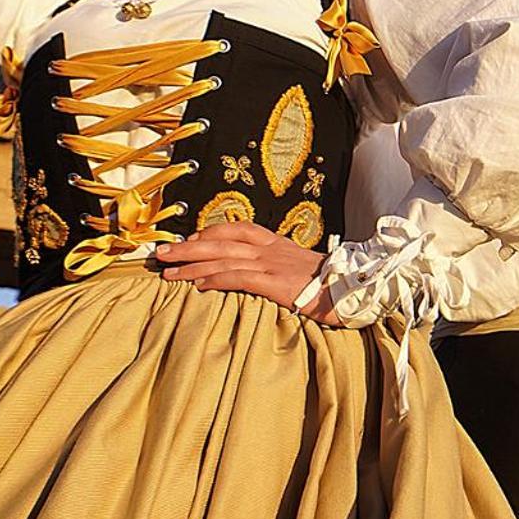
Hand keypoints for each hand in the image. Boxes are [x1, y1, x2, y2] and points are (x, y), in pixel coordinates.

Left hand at [155, 223, 340, 325]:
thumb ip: (281, 268)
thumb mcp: (303, 269)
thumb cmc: (333, 284)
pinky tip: (196, 286)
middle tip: (162, 254)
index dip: (209, 233)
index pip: (237, 229)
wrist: (357, 288)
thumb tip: (265, 276)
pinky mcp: (275, 282)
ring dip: (191, 265)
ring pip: (223, 259)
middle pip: (221, 241)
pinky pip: (237, 277)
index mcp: (277, 243)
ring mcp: (272, 264)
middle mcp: (271, 249)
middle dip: (188, 247)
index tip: (189, 240)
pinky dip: (214, 280)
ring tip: (169, 272)